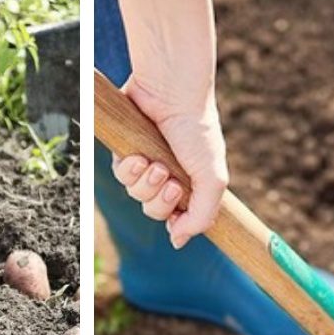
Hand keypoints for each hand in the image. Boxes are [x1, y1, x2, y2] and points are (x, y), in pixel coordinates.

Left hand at [110, 76, 228, 249]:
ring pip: (135, 194)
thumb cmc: (196, 131)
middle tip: (169, 182)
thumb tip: (178, 242)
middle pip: (154, 211)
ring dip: (144, 184)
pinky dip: (128, 170)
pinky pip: (120, 175)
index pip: (179, 218)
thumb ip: (202, 215)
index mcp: (193, 182)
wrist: (171, 92)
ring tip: (154, 164)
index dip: (176, 222)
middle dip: (159, 202)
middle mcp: (170, 174)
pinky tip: (137, 157)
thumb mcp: (212, 178)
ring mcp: (147, 163)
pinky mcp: (126, 150)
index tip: (178, 216)